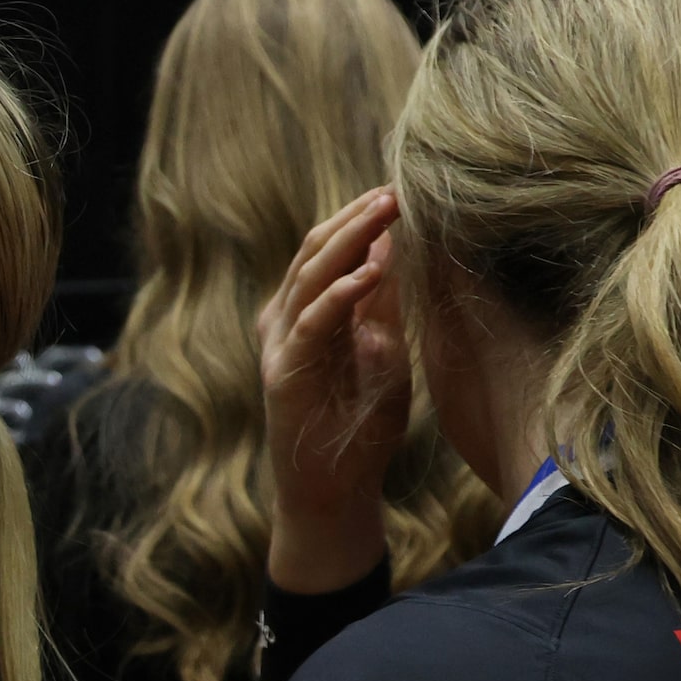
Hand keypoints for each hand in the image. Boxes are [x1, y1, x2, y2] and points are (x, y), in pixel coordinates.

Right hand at [261, 187, 409, 593]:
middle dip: (354, 219)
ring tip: (384, 212)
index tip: (399, 192)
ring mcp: (281, 346)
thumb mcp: (383, 355)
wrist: (334, 490)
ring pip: (308, 277)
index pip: (329, 251)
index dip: (360, 220)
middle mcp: (286, 322)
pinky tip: (370, 269)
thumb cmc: (360, 427)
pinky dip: (340, 293)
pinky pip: (312, 323)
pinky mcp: (285, 373)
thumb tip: (394, 248)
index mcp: (308, 314)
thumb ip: (382, 307)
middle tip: (393, 190)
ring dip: (348, 241)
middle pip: (314, 253)